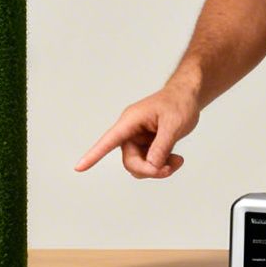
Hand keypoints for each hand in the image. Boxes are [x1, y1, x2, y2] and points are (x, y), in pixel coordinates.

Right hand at [75, 87, 199, 178]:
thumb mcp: (173, 124)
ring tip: (177, 161)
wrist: (187, 96)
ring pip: (140, 166)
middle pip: (130, 161)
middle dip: (149, 170)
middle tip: (169, 169)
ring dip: (158, 169)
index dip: (93, 155)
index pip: (109, 140)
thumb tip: (152, 166)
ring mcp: (138, 140)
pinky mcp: (147, 146)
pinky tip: (176, 159)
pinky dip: (162, 166)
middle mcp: (130, 132)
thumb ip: (162, 145)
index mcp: (130, 121)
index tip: (78, 167)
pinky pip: (149, 164)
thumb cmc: (178, 103)